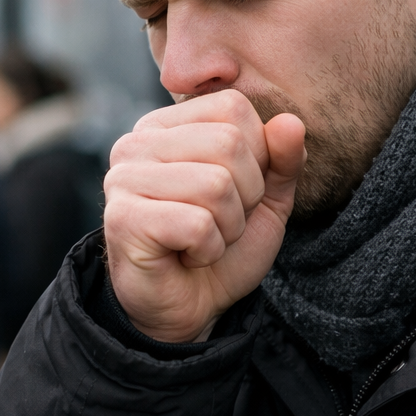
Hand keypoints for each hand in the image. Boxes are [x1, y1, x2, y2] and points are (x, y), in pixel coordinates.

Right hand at [104, 89, 305, 342]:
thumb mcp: (265, 199)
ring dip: (227, 227)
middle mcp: (138, 142)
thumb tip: (291, 122)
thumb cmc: (221, 245)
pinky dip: (208, 250)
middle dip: (245, 196)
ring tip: (203, 240)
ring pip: (216, 185)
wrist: (189, 307)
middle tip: (219, 223)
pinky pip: (198, 224)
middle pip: (228, 143)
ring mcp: (124, 179)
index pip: (233, 107)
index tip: (235, 191)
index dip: (257, 155)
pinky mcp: (123, 219)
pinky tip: (187, 256)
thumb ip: (282, 159)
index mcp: (168, 125)